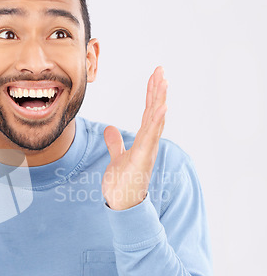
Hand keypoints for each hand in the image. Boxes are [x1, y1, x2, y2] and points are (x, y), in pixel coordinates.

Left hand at [101, 66, 167, 210]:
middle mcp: (148, 143)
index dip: (151, 95)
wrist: (122, 206)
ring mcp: (147, 150)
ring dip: (159, 100)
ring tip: (164, 81)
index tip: (155, 76)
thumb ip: (115, 143)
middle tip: (161, 70)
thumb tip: (110, 128)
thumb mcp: (117, 158)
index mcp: (143, 141)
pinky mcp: (142, 159)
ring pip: (155, 121)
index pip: (148, 113)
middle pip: (154, 112)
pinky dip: (156, 122)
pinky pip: (150, 137)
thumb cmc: (123, 184)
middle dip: (157, 90)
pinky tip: (161, 107)